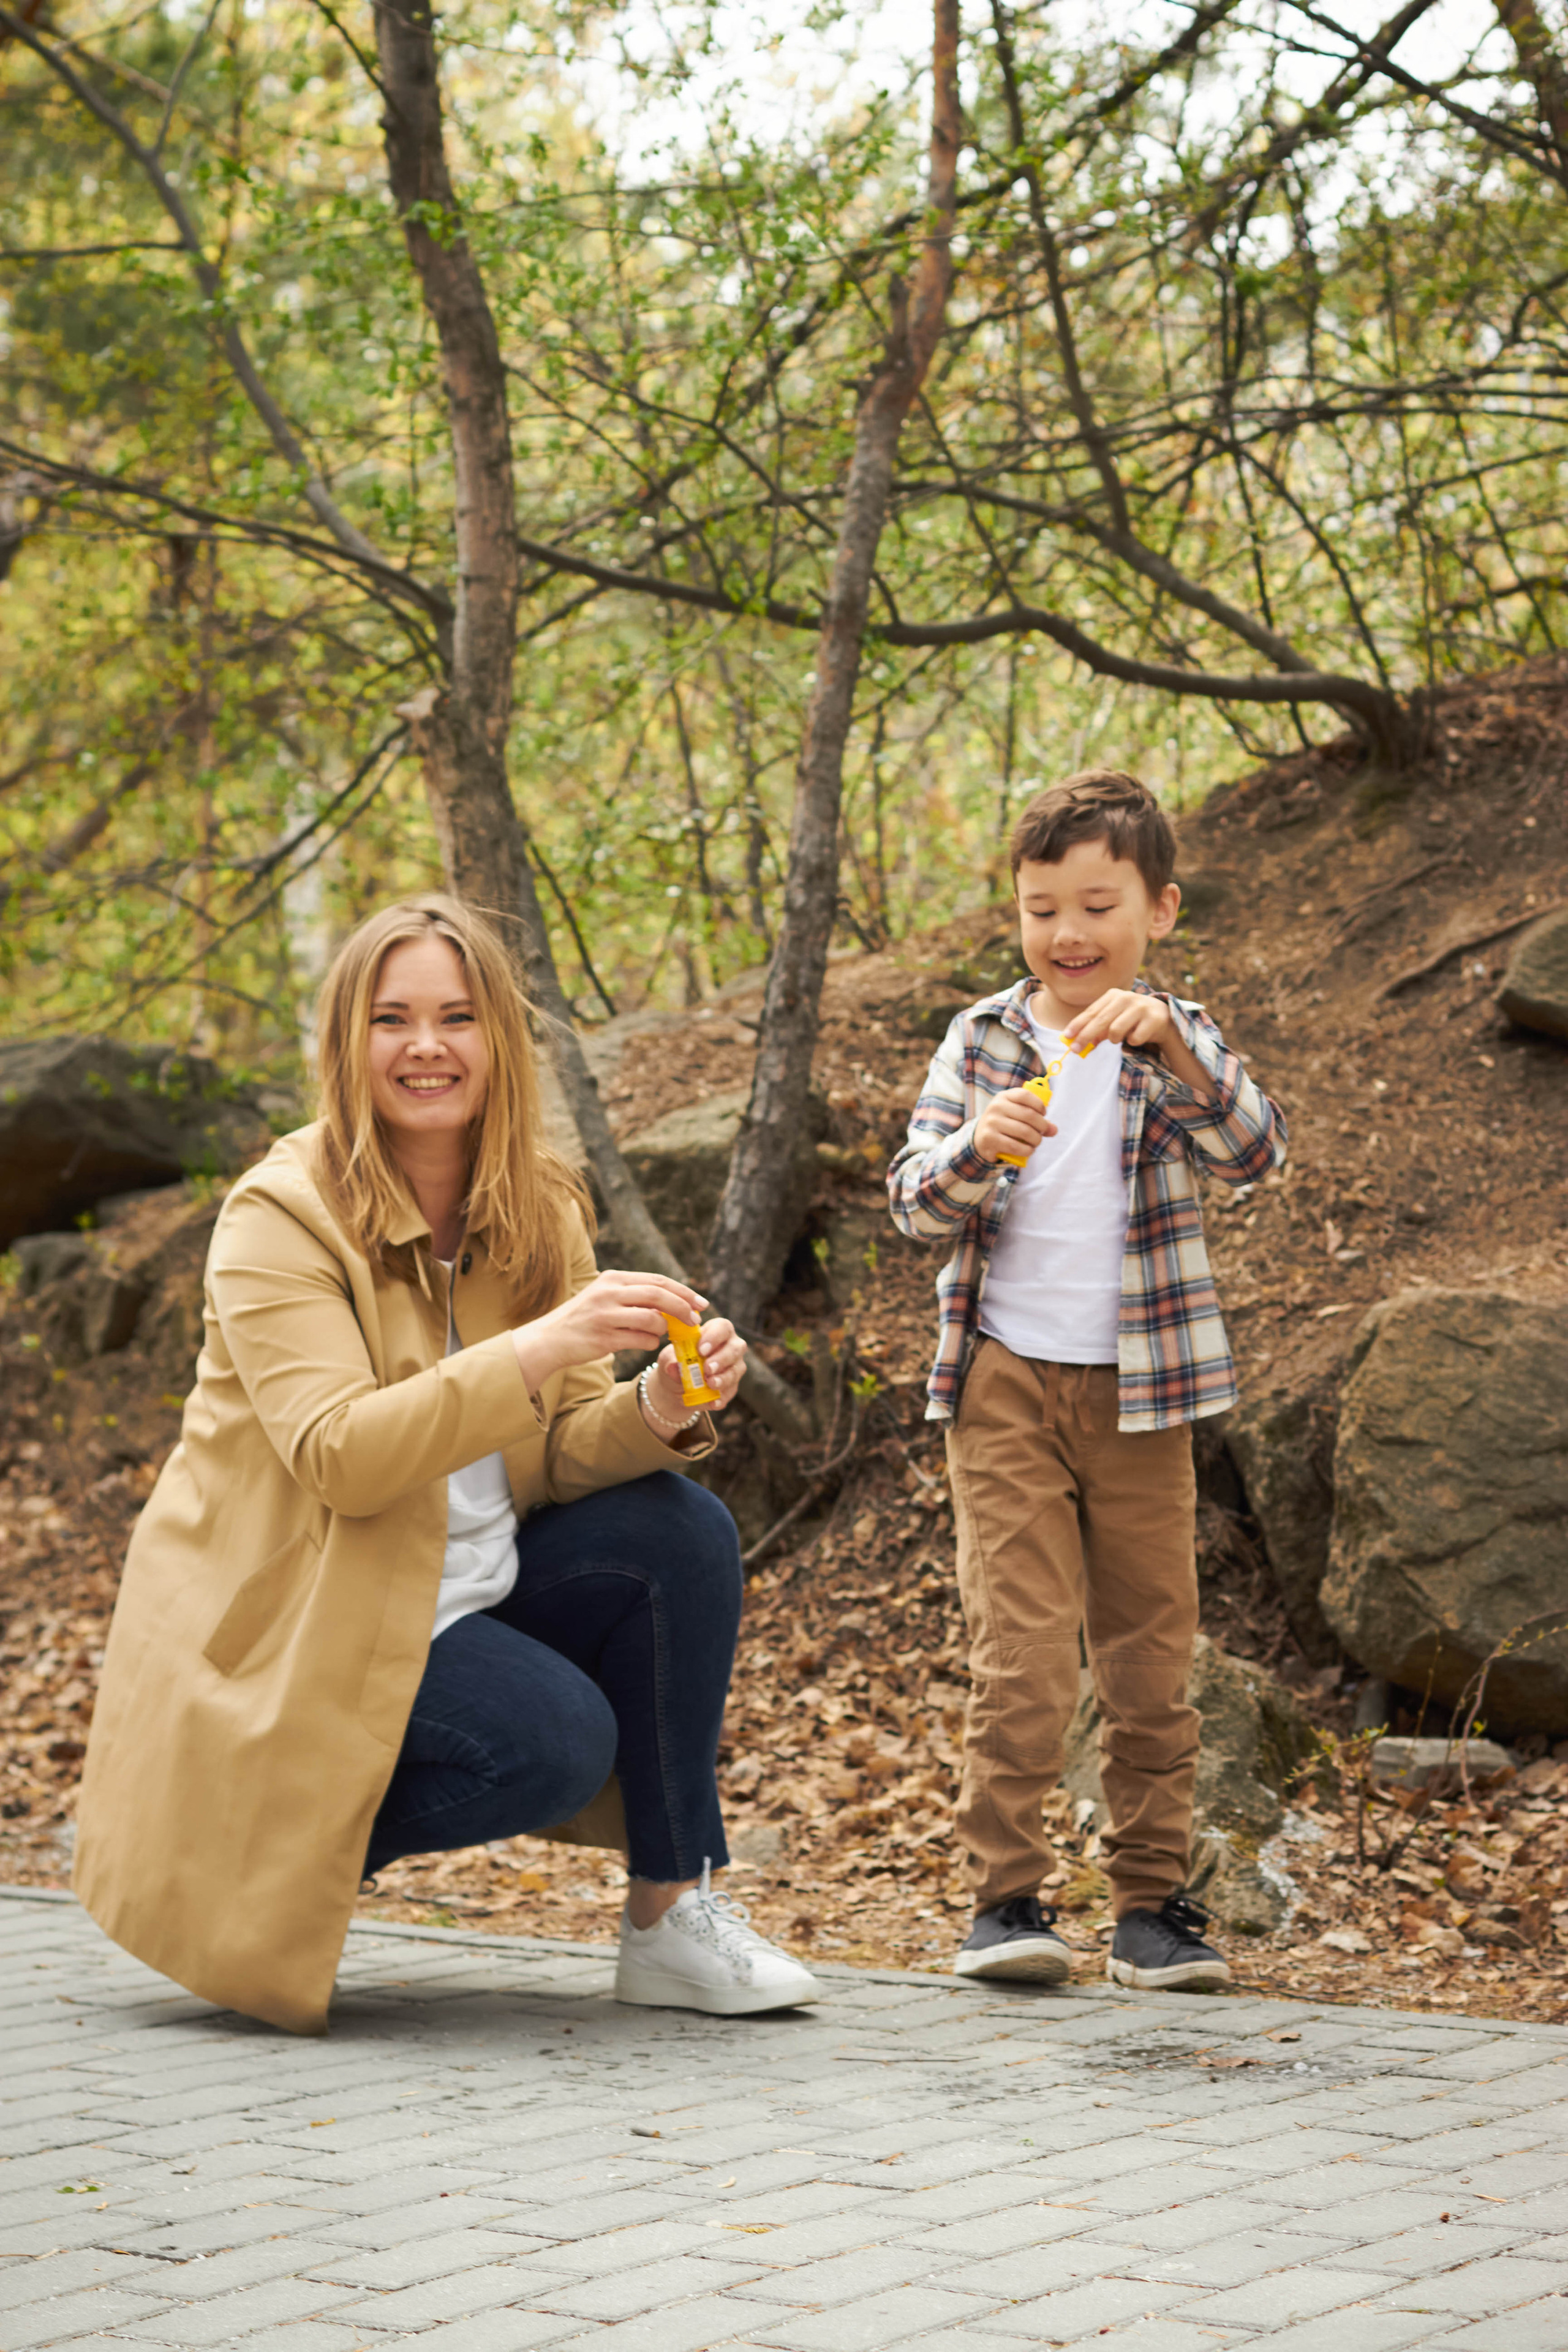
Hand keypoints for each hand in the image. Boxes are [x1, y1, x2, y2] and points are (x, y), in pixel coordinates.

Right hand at [511, 1269, 707, 1393]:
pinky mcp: (604, 1338)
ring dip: (664, 1329)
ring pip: (652, 1319)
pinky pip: (641, 1340)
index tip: (701, 1302)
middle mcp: (609, 1292)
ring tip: (662, 1334)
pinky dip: (650, 1343)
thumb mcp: (606, 1296)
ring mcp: (605, 1315)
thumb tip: (674, 1302)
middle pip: (659, 1295)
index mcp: (614, 1278)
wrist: (550, 1339)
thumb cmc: (585, 1318)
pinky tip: (646, 1343)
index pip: (658, 1280)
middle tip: (695, 1320)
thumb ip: (635, 1295)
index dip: (683, 1292)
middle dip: (683, 1308)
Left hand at [643, 1315, 746, 1425]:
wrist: (676, 1386)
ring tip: (710, 1384)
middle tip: (707, 1369)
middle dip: (722, 1359)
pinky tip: (712, 1403)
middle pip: (735, 1348)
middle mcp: (731, 1346)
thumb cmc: (676, 1362)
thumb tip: (673, 1367)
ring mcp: (734, 1367)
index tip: (701, 1349)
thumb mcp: (668, 1359)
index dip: (714, 1337)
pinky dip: (721, 1398)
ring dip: (723, 1379)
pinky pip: (730, 1392)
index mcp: (716, 1331)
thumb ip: (671, 1360)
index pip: (722, 1327)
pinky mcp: (732, 1386)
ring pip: (735, 1371)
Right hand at [974, 1084, 1057, 1164]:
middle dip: (1042, 1126)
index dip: (1039, 1106)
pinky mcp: (989, 1139)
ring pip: (1024, 1131)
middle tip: (1043, 1132)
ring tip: (1036, 1142)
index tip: (1043, 1115)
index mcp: (1003, 1096)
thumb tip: (1054, 1130)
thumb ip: (1037, 1120)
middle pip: (1029, 1115)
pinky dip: (1027, 1150)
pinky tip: (1029, 1150)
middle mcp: (996, 1107)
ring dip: (1036, 1140)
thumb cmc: (1005, 1124)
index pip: (1025, 1095)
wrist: (980, 1138)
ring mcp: (991, 1123)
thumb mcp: (1017, 1116)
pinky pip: (1015, 1146)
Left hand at [1062, 988, 1173, 1055]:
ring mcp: (1141, 1007)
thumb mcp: (1113, 1019)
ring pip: (1116, 1031)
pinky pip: (1134, 1039)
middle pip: (1100, 1021)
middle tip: (1076, 1050)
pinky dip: (1133, 1041)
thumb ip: (1096, 1029)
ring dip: (1115, 1039)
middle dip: (1086, 1037)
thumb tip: (1078, 1043)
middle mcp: (1126, 997)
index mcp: (1113, 995)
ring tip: (1121, 1037)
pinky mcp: (1153, 1020)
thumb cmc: (1132, 1019)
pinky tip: (1138, 1035)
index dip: (1078, 1025)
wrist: (1163, 1017)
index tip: (1066, 1037)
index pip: (1091, 1012)